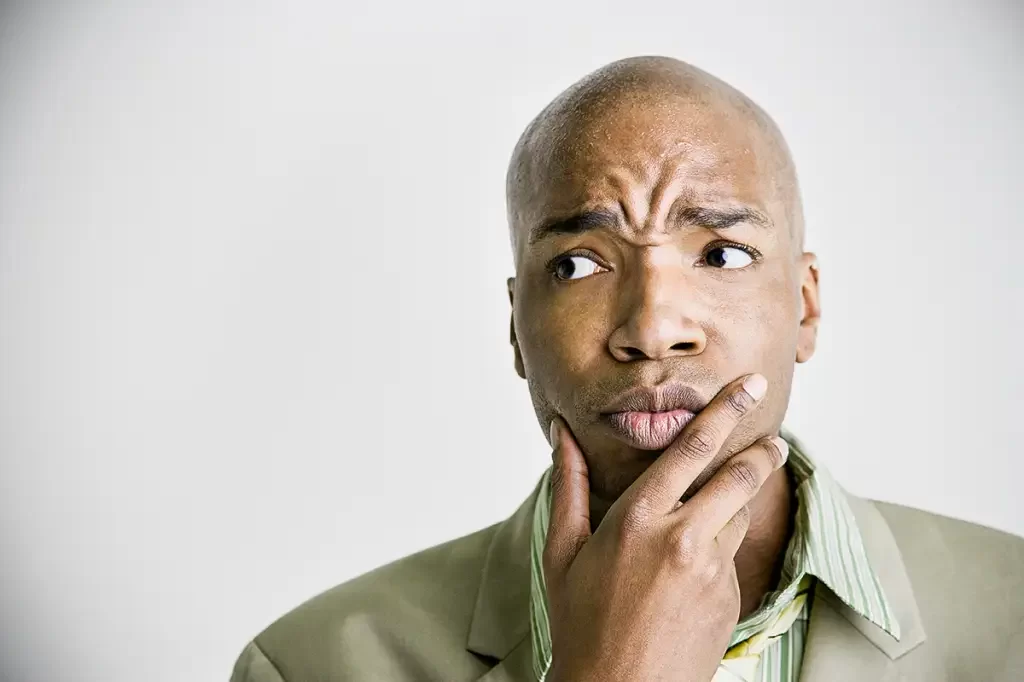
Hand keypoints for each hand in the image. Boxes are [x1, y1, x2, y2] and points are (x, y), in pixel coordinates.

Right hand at [543, 373, 787, 681]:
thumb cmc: (579, 622)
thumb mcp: (562, 551)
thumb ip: (568, 485)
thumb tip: (561, 434)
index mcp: (637, 518)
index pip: (692, 448)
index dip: (726, 411)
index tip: (750, 387)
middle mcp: (682, 538)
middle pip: (738, 477)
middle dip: (762, 449)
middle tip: (776, 434)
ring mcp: (712, 571)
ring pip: (739, 517)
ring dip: (736, 503)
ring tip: (716, 507)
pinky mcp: (731, 598)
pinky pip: (731, 559)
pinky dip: (717, 552)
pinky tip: (687, 575)